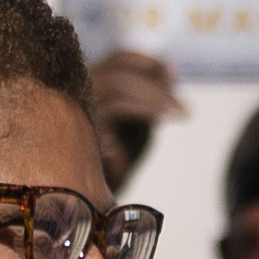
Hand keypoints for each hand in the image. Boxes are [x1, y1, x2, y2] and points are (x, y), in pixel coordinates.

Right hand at [89, 50, 182, 194]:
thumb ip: (151, 97)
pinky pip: (110, 111)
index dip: (148, 62)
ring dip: (153, 97)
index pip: (119, 59)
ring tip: (177, 114)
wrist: (95, 199)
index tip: (174, 71)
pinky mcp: (78, 128)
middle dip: (155, 84)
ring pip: (117, 86)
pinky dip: (138, 114)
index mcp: (93, 85)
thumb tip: (170, 70)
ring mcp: (76, 107)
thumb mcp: (140, 123)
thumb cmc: (119, 159)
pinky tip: (156, 125)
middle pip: (119, 71)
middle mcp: (80, 91)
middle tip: (182, 108)